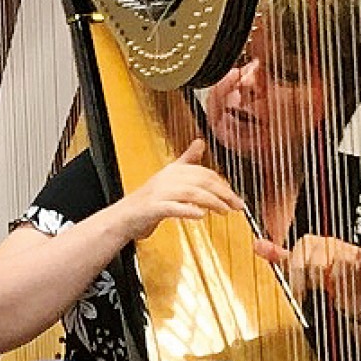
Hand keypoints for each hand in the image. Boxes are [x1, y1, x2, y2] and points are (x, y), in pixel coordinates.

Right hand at [115, 140, 243, 240]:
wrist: (124, 218)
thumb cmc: (148, 201)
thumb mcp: (170, 177)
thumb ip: (187, 161)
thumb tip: (200, 142)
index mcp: (173, 170)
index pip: (204, 172)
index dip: (222, 184)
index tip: (234, 197)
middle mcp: (167, 179)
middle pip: (201, 181)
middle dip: (222, 193)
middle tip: (236, 206)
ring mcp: (159, 193)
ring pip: (191, 194)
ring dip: (211, 202)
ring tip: (224, 211)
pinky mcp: (152, 208)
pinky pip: (173, 208)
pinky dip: (188, 211)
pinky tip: (200, 215)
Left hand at [257, 234, 360, 322]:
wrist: (353, 290)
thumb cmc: (323, 279)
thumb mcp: (297, 269)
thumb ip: (278, 257)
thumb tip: (256, 244)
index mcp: (308, 243)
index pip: (296, 260)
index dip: (296, 280)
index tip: (298, 293)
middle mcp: (327, 242)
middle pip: (315, 264)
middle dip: (315, 282)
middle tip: (318, 291)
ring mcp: (346, 248)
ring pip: (335, 264)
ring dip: (334, 282)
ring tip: (333, 288)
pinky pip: (357, 264)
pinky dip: (353, 276)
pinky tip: (348, 283)